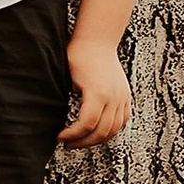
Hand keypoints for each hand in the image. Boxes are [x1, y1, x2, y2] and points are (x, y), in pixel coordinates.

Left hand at [60, 31, 130, 146]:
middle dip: (83, 141)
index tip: (61, 136)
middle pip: (101, 132)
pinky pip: (122, 121)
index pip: (87, 124)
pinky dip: (111, 130)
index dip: (73, 135)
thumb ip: (66, 99)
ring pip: (114, 130)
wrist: (98, 40)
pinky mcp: (126, 96)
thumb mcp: (67, 76)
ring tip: (81, 140)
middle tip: (68, 143)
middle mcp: (114, 97)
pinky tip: (98, 132)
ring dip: (97, 139)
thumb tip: (57, 118)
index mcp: (98, 92)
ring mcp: (122, 97)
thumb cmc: (81, 54)